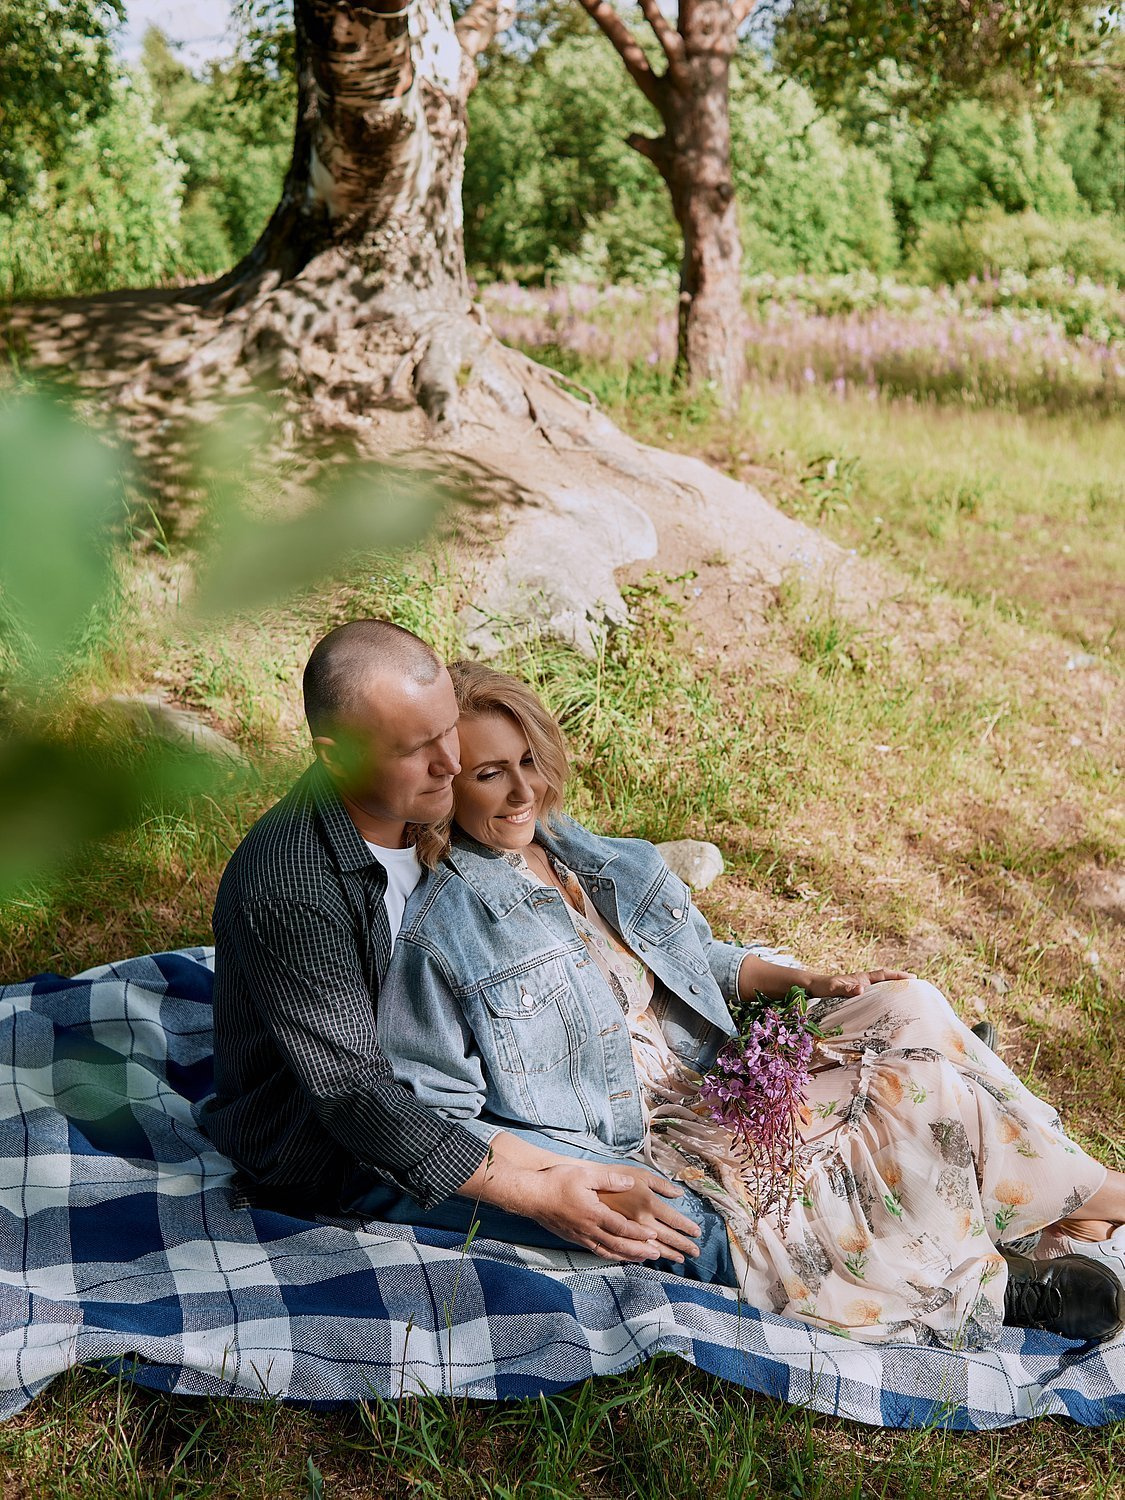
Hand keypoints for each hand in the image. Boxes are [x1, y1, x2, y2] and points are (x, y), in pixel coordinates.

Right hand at [516, 1161, 695, 1262]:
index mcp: (594, 1213)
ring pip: (608, 1251)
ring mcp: (581, 1236)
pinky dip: (611, 1255)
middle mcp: (589, 1229)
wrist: (531, 1196)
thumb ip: (609, 1179)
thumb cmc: (557, 1182)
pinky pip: (597, 1251)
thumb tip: (630, 1182)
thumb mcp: (585, 1174)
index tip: (654, 1236)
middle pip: (618, 1244)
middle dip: (638, 1250)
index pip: (621, 1227)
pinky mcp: (574, 1238)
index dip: (638, 1233)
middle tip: (656, 1255)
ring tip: (642, 1259)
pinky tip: (617, 1255)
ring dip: (627, 1256)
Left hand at [806, 968, 912, 998]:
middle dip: (900, 984)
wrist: (812, 989)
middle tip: (917, 990)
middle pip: (886, 982)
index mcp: (862, 978)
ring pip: (881, 991)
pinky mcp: (856, 998)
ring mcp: (861, 990)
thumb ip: (846, 988)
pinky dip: (882, 1002)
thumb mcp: (834, 988)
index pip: (883, 975)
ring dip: (892, 993)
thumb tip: (862, 990)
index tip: (913, 978)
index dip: (898, 976)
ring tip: (907, 1001)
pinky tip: (886, 1011)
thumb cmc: (823, 987)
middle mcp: (863, 983)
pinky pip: (873, 999)